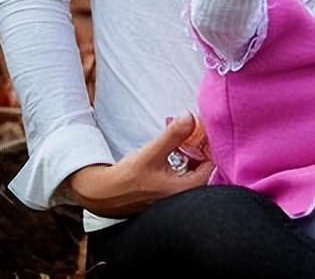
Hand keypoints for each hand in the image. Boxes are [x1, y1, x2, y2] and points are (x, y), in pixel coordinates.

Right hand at [66, 113, 215, 217]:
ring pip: (190, 169)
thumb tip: (190, 118)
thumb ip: (173, 135)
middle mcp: (183, 196)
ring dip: (188, 152)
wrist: (103, 194)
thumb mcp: (151, 153)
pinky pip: (180, 173)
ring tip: (180, 136)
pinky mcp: (165, 192)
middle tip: (191, 131)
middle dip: (198, 147)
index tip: (202, 130)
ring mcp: (174, 196)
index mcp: (185, 189)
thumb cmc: (126, 178)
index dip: (208, 145)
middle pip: (202, 167)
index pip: (211, 164)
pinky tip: (170, 149)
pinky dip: (179, 160)